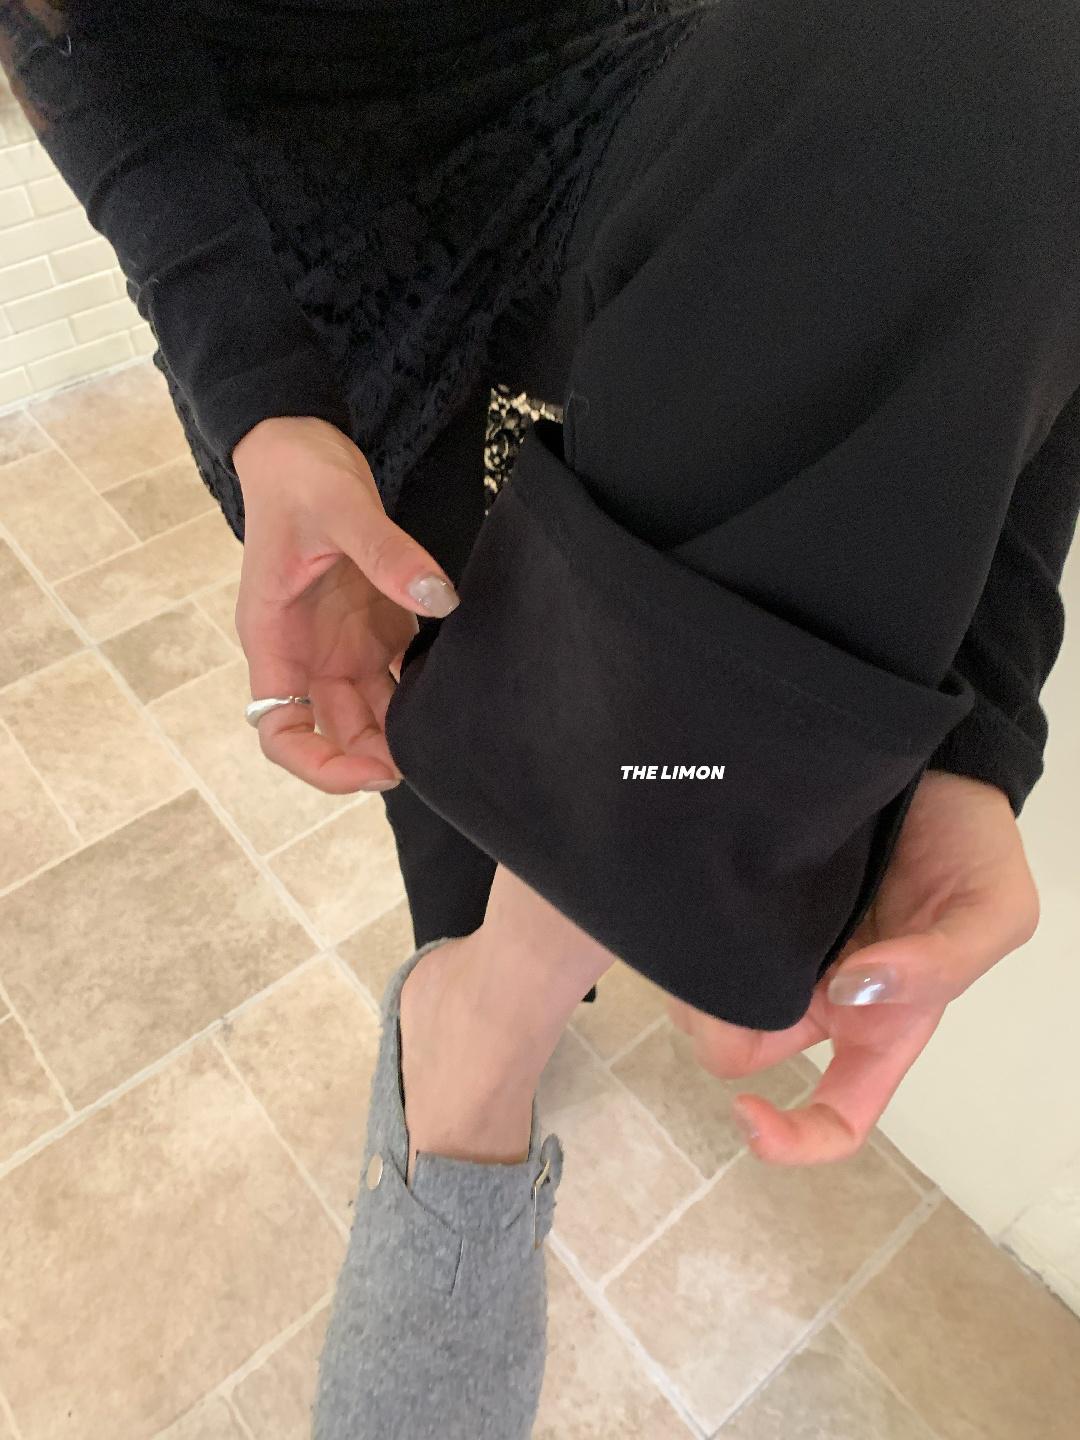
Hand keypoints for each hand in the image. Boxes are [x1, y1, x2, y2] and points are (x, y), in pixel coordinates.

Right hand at [232, 415, 459, 792]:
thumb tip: (438, 596)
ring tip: (452, 733)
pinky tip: (459, 689)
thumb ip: (387, 553)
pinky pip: (399, 676)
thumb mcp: (340, 506)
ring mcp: (338, 643)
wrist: (301, 442)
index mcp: (274, 638)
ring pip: (372, 711)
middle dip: (377, 755)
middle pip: (335, 731)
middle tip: (434, 757)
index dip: (318, 764)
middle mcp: (305, 653)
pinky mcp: (372, 625)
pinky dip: (425, 690)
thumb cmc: (298, 475)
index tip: (371, 770)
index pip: (279, 729)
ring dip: (405, 729)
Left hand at [668, 769, 1039, 1164]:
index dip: (793, 1138)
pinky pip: (707, 932)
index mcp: (883, 1025)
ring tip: (707, 921)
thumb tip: (856, 992)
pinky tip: (703, 892)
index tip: (746, 1112)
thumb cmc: (972, 849)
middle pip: (746, 1047)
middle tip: (709, 973)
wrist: (937, 767)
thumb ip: (940, 964)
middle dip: (718, 1027)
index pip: (838, 1116)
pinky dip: (696, 926)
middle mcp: (824, 997)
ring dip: (700, 974)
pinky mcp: (754, 899)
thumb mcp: (994, 910)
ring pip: (714, 993)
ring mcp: (784, 947)